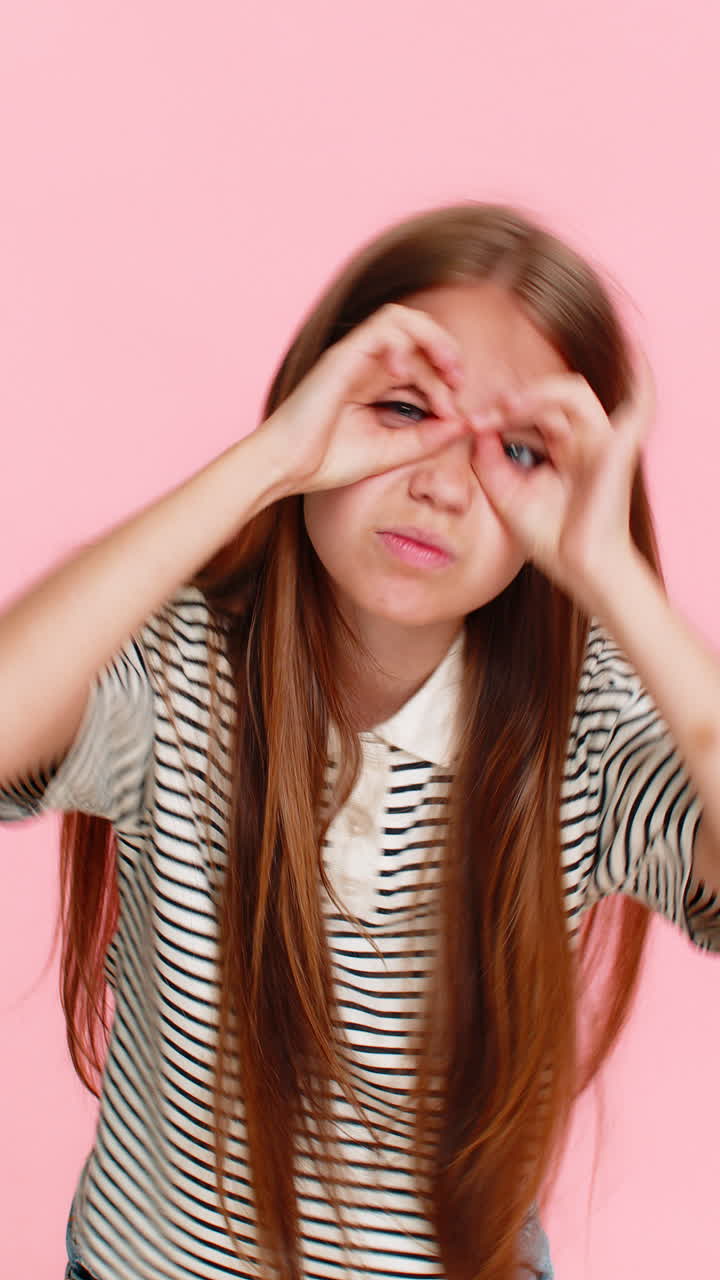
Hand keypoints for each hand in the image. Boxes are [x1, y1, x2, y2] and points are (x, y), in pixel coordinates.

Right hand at [257, 303, 468, 495]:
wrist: (286, 467)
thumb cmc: (328, 460)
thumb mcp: (391, 451)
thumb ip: (426, 438)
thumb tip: (464, 424)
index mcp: (376, 382)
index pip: (422, 362)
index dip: (446, 381)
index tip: (455, 413)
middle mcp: (367, 363)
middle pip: (418, 333)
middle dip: (447, 353)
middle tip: (458, 383)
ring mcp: (354, 355)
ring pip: (402, 319)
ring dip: (432, 338)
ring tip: (446, 370)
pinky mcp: (343, 354)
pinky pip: (382, 327)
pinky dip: (404, 343)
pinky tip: (406, 374)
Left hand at [470, 351, 655, 608]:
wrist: (580, 567)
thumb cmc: (550, 538)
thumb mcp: (505, 494)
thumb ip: (488, 461)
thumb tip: (475, 430)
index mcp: (559, 448)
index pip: (528, 413)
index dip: (498, 412)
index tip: (467, 424)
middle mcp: (582, 439)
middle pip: (546, 398)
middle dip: (510, 403)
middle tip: (480, 417)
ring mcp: (602, 440)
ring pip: (571, 392)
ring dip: (537, 394)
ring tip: (507, 407)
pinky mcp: (619, 447)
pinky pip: (634, 402)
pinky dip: (638, 376)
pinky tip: (630, 361)